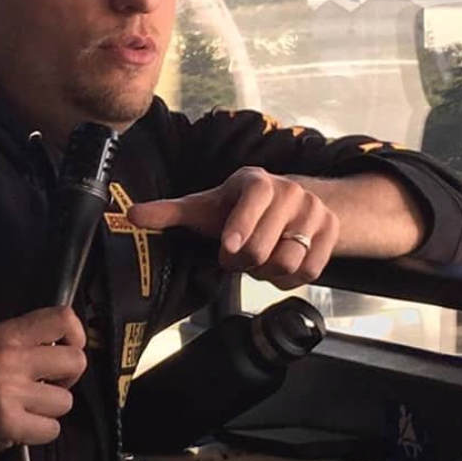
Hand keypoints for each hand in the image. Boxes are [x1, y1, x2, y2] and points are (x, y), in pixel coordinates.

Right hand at [0, 306, 86, 460]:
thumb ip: (28, 341)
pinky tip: (18, 428)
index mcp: (6, 334)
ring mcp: (7, 390)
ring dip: (49, 412)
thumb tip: (70, 344)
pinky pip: (52, 430)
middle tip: (44, 388)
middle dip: (67, 380)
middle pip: (76, 360)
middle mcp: (7, 357)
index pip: (64, 317)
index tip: (63, 354)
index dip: (75, 337)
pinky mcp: (7, 422)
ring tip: (24, 410)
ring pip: (65, 401)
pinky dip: (39, 434)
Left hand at [126, 167, 339, 288]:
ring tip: (257, 257)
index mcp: (257, 182)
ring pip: (288, 263)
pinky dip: (287, 279)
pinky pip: (309, 272)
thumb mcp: (203, 208)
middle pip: (265, 248)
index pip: (254, 201)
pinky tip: (275, 265)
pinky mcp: (331, 233)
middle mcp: (291, 192)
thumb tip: (130, 215)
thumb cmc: (235, 208)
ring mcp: (315, 212)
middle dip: (243, 261)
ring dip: (265, 271)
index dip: (241, 227)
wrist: (286, 204)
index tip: (227, 248)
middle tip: (234, 255)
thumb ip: (169, 212)